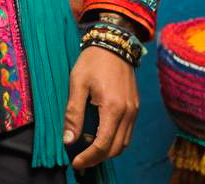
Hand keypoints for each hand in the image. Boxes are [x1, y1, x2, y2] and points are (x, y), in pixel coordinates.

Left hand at [62, 45, 138, 170]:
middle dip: (98, 158)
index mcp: (113, 108)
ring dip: (107, 151)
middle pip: (116, 149)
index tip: (75, 162)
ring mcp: (134, 110)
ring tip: (88, 149)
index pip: (102, 145)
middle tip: (80, 158)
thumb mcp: (77, 83)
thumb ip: (73, 113)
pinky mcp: (135, 107)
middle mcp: (128, 112)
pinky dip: (115, 140)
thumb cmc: (93, 61)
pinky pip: (127, 132)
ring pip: (124, 143)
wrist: (113, 43)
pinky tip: (101, 135)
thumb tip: (69, 140)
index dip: (88, 158)